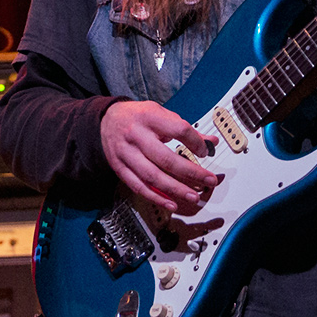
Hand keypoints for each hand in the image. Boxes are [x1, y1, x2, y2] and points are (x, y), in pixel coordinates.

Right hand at [99, 100, 218, 215]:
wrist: (106, 120)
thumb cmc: (137, 117)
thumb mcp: (160, 113)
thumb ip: (184, 129)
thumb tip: (211, 143)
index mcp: (149, 117)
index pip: (178, 130)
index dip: (195, 142)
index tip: (205, 151)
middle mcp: (136, 135)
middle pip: (165, 158)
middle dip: (191, 172)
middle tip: (209, 180)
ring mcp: (126, 153)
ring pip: (152, 176)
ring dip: (175, 189)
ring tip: (193, 196)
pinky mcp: (120, 168)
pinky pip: (138, 186)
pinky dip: (156, 198)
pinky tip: (170, 203)